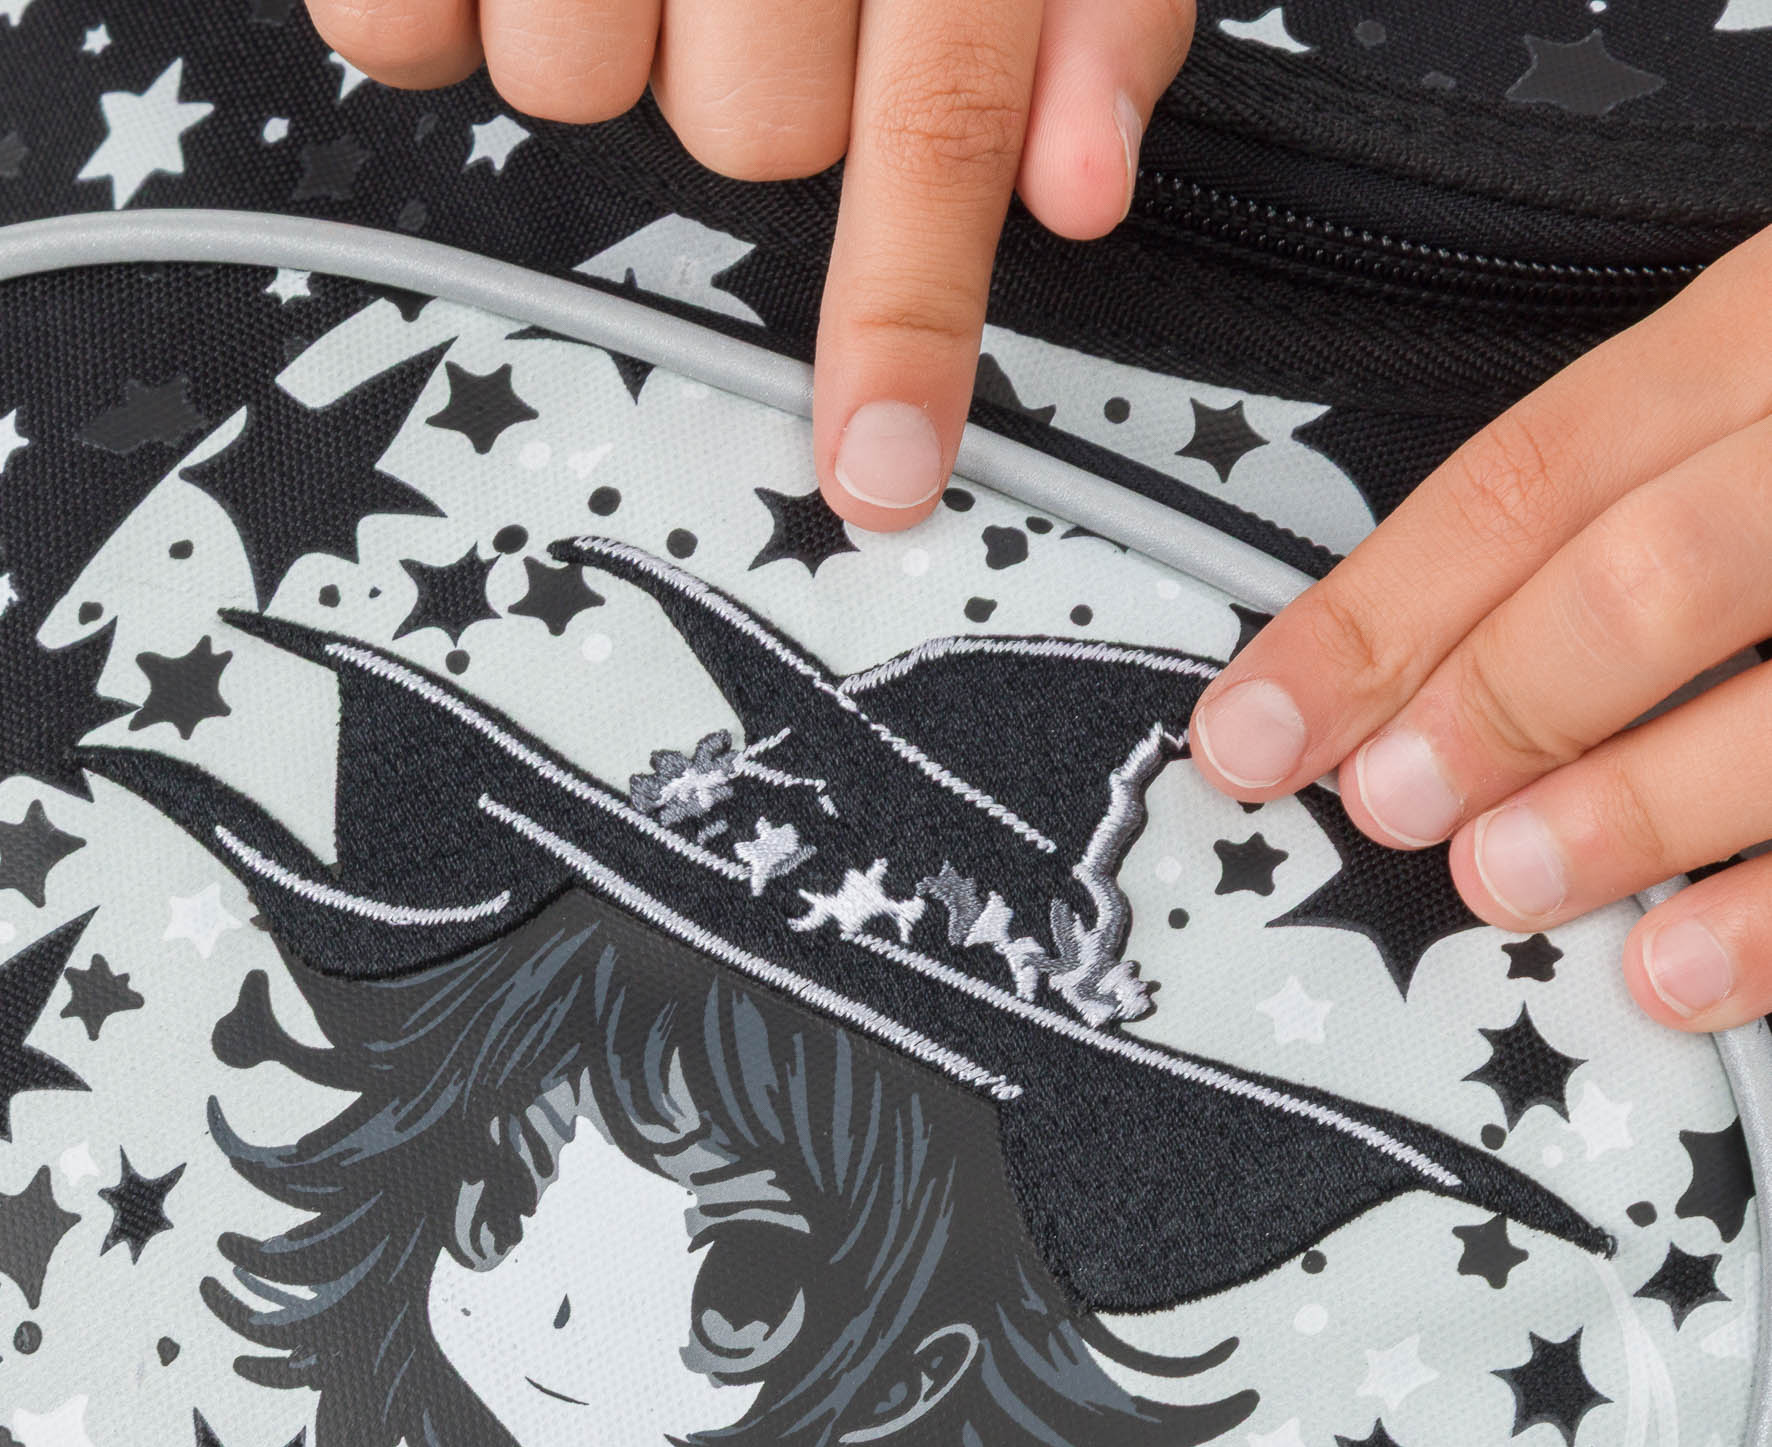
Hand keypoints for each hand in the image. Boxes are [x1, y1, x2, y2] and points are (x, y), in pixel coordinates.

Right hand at [303, 0, 1193, 529]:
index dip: (908, 302)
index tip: (880, 468)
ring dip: (600, 33)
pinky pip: (396, 28)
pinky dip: (436, 5)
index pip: (930, 102)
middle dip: (756, 88)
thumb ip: (1087, 6)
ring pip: (571, 87)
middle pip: (744, 133)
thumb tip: (1083, 187)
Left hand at [1189, 225, 1771, 1035]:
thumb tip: (1404, 669)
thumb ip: (1625, 495)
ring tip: (1504, 880)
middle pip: (1651, 573)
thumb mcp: (1760, 387)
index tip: (1255, 726)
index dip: (1372, 615)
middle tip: (1390, 802)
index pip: (1535, 473)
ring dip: (1625, 811)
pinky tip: (1681, 968)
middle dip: (1493, 704)